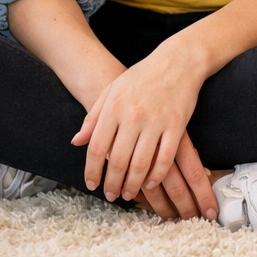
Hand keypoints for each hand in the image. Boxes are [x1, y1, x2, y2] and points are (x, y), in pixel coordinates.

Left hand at [71, 39, 217, 220]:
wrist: (179, 60)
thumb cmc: (143, 75)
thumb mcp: (113, 89)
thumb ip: (93, 116)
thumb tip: (76, 142)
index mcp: (114, 107)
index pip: (97, 148)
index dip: (93, 171)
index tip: (92, 184)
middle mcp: (133, 116)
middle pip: (118, 161)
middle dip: (112, 184)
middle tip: (111, 195)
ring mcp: (156, 121)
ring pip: (140, 164)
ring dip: (132, 185)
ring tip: (128, 194)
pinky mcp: (176, 125)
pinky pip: (165, 158)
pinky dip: (156, 175)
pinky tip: (150, 182)